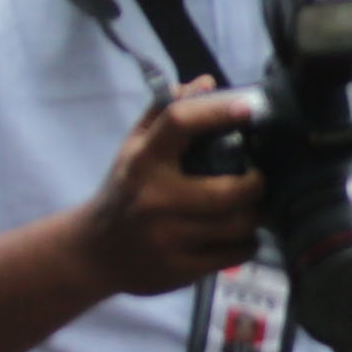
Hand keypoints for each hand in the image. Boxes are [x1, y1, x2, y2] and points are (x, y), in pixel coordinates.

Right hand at [73, 77, 262, 293]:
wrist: (92, 253)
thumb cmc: (124, 191)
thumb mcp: (134, 149)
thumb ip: (165, 113)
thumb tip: (206, 82)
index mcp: (143, 161)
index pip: (180, 123)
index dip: (218, 111)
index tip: (250, 106)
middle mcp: (155, 199)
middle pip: (228, 190)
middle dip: (256, 184)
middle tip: (259, 179)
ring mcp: (168, 237)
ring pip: (238, 225)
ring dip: (255, 214)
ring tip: (253, 206)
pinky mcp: (179, 269)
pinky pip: (234, 254)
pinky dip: (246, 242)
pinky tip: (239, 234)